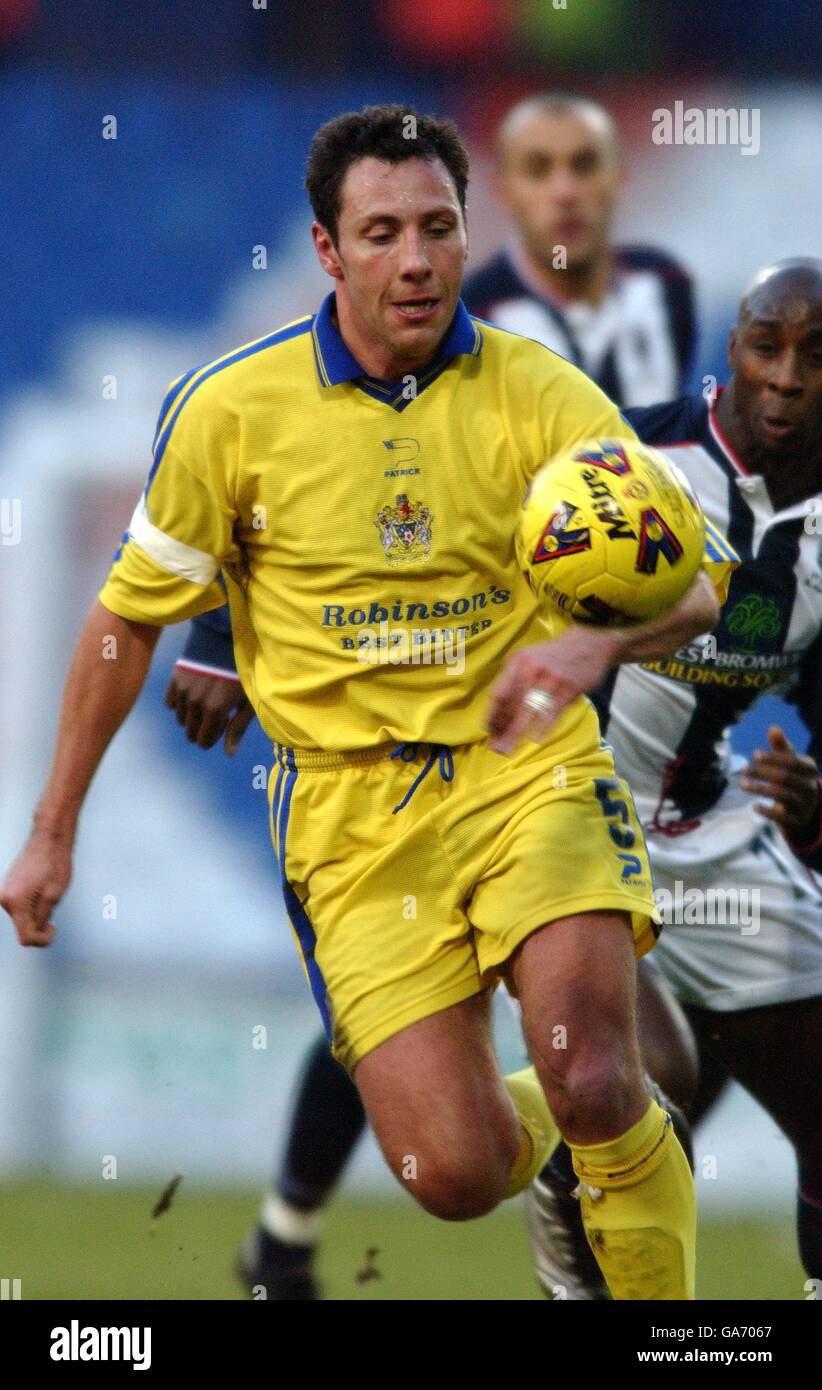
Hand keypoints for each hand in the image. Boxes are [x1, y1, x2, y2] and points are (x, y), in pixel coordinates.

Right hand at [1, 828, 72, 946]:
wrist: (49, 839)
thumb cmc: (55, 863)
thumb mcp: (54, 896)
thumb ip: (41, 918)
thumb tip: (35, 932)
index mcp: (16, 902)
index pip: (26, 937)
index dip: (43, 939)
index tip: (55, 928)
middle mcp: (5, 899)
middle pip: (23, 928)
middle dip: (40, 927)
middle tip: (55, 915)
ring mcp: (5, 893)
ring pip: (22, 918)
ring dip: (37, 915)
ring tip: (50, 897)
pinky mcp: (9, 888)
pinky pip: (21, 907)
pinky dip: (33, 907)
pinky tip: (43, 892)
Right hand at [164, 666, 254, 754]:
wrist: (225, 640)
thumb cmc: (242, 673)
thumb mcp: (247, 701)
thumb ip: (238, 728)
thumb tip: (229, 753)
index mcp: (216, 710)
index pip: (204, 741)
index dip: (213, 737)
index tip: (222, 724)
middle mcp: (196, 703)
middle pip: (190, 734)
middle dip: (202, 730)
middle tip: (214, 714)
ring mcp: (183, 692)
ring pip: (180, 720)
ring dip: (192, 717)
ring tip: (205, 701)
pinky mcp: (175, 680)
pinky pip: (170, 704)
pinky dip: (180, 703)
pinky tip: (192, 693)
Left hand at [488, 626, 619, 754]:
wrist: (588, 643)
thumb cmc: (554, 656)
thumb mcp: (528, 658)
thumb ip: (514, 679)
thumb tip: (499, 711)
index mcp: (517, 662)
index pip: (499, 693)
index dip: (491, 715)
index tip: (488, 732)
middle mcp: (531, 670)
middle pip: (511, 706)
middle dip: (501, 730)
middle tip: (496, 748)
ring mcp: (550, 680)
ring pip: (528, 712)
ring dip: (515, 734)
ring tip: (507, 750)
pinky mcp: (568, 689)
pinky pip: (552, 713)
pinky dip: (542, 728)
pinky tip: (535, 739)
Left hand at [740, 726, 820, 843]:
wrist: (804, 810)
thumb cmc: (792, 778)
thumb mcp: (790, 761)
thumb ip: (781, 746)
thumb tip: (773, 728)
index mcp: (809, 769)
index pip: (792, 761)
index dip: (773, 757)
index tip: (754, 755)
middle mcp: (810, 786)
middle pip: (785, 778)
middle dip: (762, 773)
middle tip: (744, 770)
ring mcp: (805, 805)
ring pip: (783, 796)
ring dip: (760, 789)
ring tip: (742, 784)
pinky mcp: (797, 820)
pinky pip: (782, 817)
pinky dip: (767, 811)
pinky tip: (753, 806)